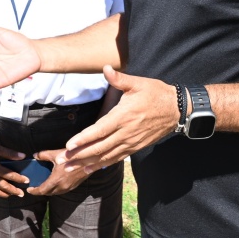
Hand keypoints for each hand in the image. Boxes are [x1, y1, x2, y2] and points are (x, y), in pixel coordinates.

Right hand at [0, 137, 29, 198]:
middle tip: (22, 193)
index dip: (19, 178)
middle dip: (14, 190)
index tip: (27, 180)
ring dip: (6, 194)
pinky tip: (4, 193)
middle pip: (4, 186)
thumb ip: (10, 153)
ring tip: (14, 195)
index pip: (9, 175)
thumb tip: (23, 156)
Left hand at [26, 148, 90, 195]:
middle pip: (48, 193)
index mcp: (56, 180)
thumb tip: (35, 156)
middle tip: (35, 187)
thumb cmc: (71, 156)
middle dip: (41, 191)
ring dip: (49, 191)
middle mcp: (62, 186)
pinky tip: (55, 184)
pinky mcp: (74, 186)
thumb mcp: (55, 154)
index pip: (42, 190)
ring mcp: (69, 187)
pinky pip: (62, 191)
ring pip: (56, 193)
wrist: (88, 160)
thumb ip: (43, 155)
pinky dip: (56, 189)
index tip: (29, 189)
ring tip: (44, 185)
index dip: (34, 191)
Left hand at [58, 65, 178, 173]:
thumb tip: (106, 68)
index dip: (84, 139)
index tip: (69, 146)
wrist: (176, 109)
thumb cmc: (155, 93)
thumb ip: (119, 78)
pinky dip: (102, 164)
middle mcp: (126, 133)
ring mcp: (131, 142)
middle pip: (99, 147)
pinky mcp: (135, 147)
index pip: (100, 131)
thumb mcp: (138, 83)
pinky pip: (116, 158)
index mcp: (124, 116)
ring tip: (70, 169)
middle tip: (61, 161)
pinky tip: (90, 168)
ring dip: (87, 163)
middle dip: (79, 155)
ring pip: (106, 156)